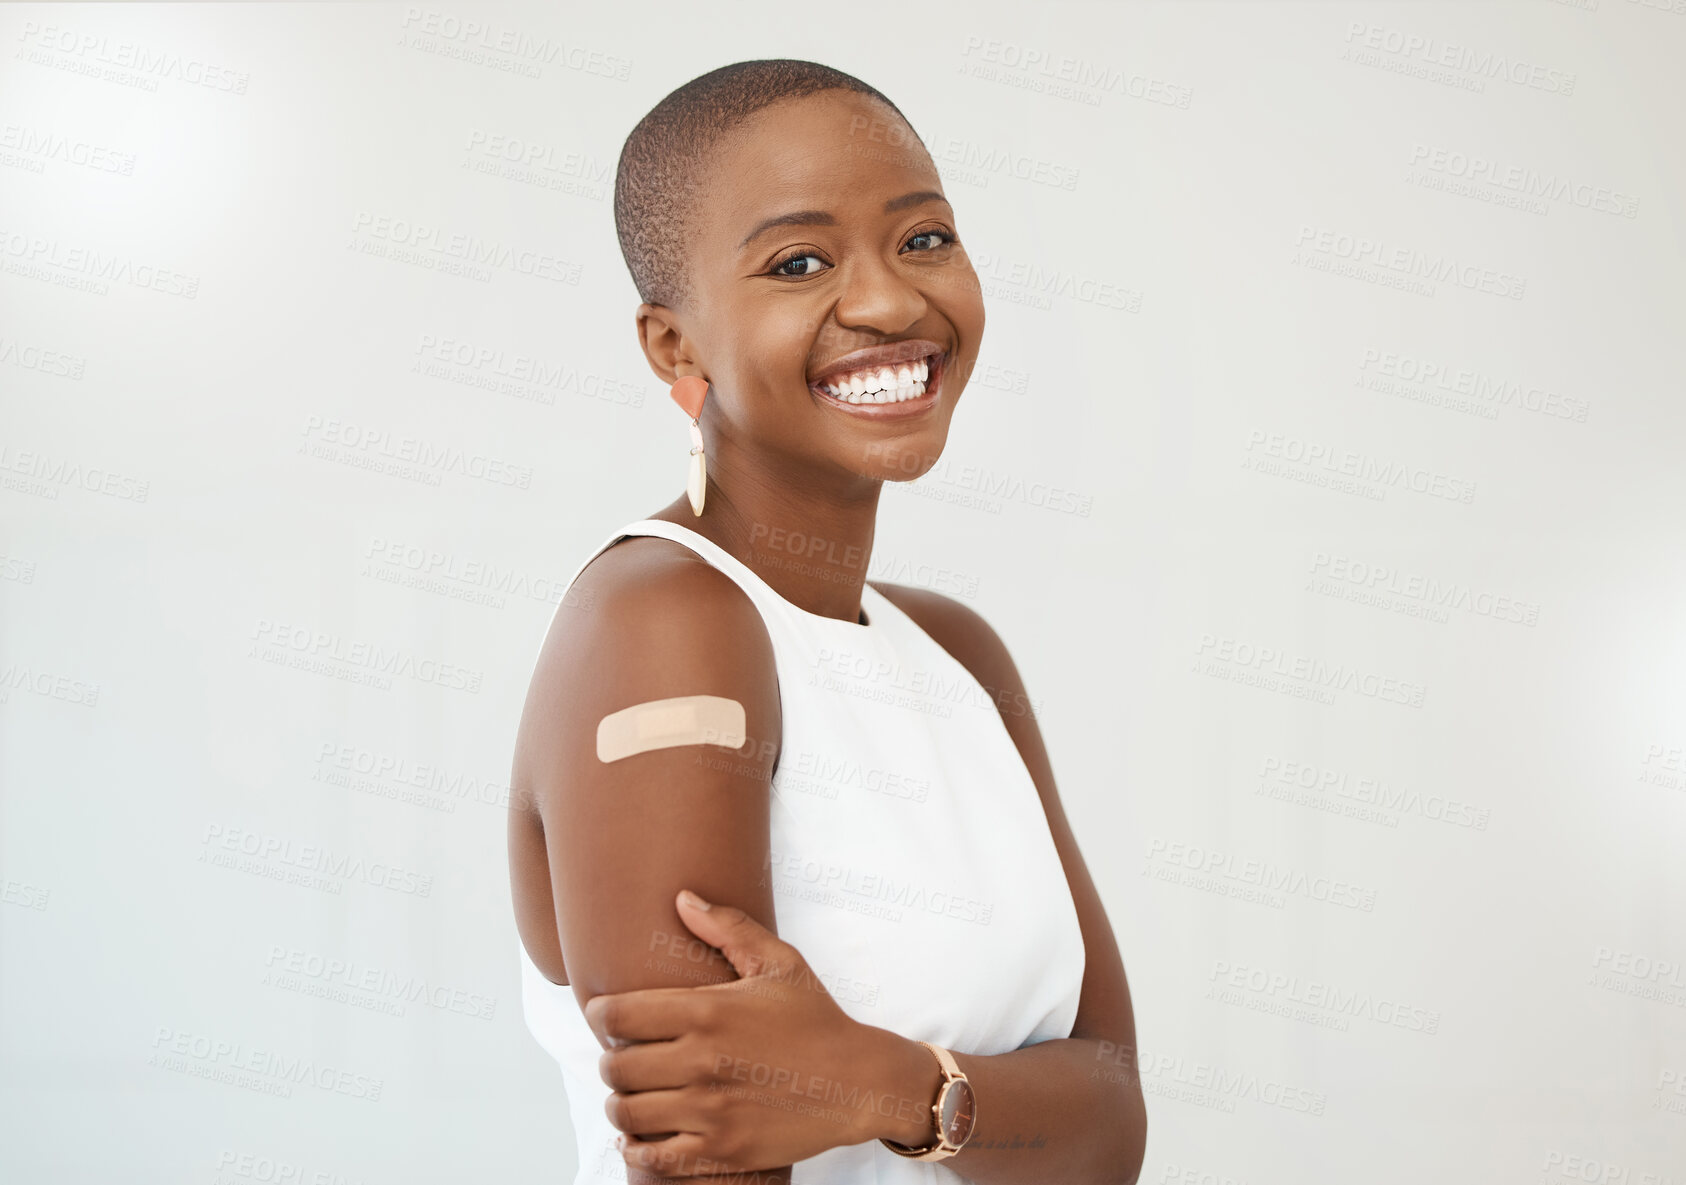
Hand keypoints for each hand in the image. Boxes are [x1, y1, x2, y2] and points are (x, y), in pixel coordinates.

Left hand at [585, 890, 926, 1177]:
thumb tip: (682, 899)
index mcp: (707, 1011)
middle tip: (624, 1057)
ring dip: (620, 1104)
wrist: (859, 1081)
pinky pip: (654, 1157)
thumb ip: (728, 927)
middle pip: (615, 1066)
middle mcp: (701, 1061)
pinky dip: (636, 1149)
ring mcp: (710, 1110)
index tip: (605, 1016)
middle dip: (611, 1060)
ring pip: (626, 1113)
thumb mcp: (779, 963)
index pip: (617, 1013)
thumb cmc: (816, 1018)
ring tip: (631, 1095)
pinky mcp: (721, 1149)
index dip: (599, 1014)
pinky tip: (639, 1137)